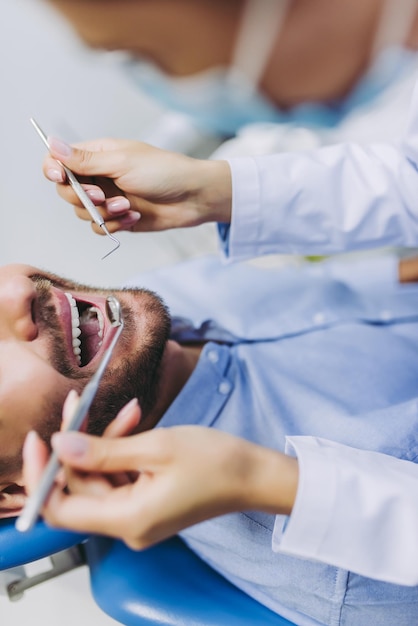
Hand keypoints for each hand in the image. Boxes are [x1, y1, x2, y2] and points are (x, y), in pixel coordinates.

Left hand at [23, 423, 297, 549]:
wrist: (253, 474)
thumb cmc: (214, 460)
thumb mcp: (156, 447)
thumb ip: (103, 450)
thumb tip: (59, 446)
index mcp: (128, 519)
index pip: (61, 508)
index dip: (42, 475)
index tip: (39, 438)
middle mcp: (128, 526)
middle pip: (80, 488)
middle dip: (78, 444)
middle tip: (81, 402)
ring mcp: (138, 516)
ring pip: (100, 479)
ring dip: (106, 442)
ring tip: (131, 410)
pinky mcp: (147, 503)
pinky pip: (119, 478)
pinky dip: (121, 450)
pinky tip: (135, 421)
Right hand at [42, 137, 231, 235]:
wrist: (193, 197)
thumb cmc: (164, 171)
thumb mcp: (121, 162)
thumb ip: (85, 160)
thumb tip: (52, 144)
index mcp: (97, 155)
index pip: (59, 160)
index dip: (53, 169)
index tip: (59, 177)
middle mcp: (99, 177)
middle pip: (66, 191)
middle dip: (82, 197)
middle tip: (102, 196)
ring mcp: (108, 199)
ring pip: (82, 213)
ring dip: (104, 212)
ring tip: (129, 206)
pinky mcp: (119, 219)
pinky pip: (100, 228)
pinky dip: (115, 225)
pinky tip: (135, 217)